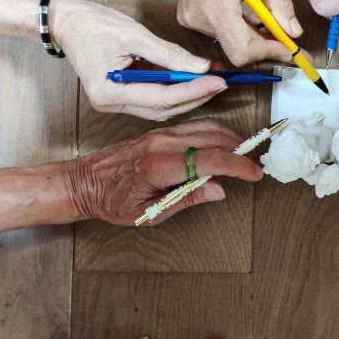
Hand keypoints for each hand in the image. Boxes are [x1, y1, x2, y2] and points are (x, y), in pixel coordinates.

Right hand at [50, 0, 226, 120]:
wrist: (66, 22)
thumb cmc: (93, 24)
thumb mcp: (135, 34)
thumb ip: (169, 54)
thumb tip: (201, 66)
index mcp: (109, 92)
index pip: (162, 98)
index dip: (194, 90)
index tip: (218, 80)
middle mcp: (110, 103)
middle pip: (164, 108)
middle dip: (196, 95)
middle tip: (222, 81)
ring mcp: (115, 102)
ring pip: (161, 107)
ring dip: (188, 94)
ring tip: (212, 78)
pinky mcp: (121, 96)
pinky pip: (153, 98)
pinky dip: (175, 89)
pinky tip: (193, 77)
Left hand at [64, 118, 262, 225]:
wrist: (84, 182)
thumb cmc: (111, 200)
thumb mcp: (150, 212)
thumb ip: (187, 199)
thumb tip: (218, 190)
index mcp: (159, 165)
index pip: (211, 159)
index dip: (238, 166)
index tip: (254, 174)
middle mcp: (161, 143)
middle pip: (214, 138)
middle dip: (240, 151)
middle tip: (255, 166)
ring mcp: (161, 134)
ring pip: (206, 127)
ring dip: (230, 139)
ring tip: (244, 156)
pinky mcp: (160, 131)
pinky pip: (194, 126)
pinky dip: (215, 134)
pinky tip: (222, 145)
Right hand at [170, 0, 301, 65]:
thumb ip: (277, 3)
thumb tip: (292, 30)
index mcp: (213, 5)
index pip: (242, 50)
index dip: (268, 52)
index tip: (289, 48)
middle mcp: (197, 17)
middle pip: (238, 48)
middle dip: (267, 45)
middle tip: (290, 40)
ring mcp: (190, 17)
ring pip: (230, 40)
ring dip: (254, 34)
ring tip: (270, 17)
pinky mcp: (189, 15)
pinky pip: (220, 30)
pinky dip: (240, 26)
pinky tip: (250, 11)